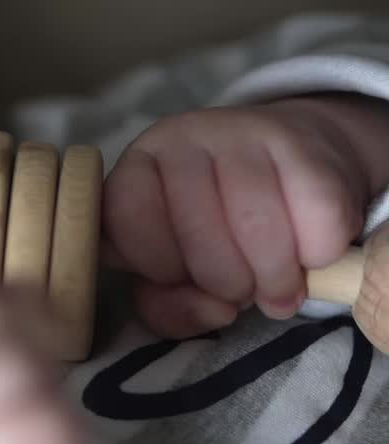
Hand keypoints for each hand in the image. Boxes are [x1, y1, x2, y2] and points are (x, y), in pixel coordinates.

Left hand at [102, 95, 387, 338]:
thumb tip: (212, 310)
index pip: (126, 218)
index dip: (157, 266)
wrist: (295, 168)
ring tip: (277, 286)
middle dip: (225, 283)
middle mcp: (183, 137)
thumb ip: (170, 306)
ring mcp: (242, 132)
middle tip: (242, 292)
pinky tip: (310, 255)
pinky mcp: (301, 142)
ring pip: (256, 225)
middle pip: (196, 230)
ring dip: (273, 276)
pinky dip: (317, 254)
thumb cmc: (222, 233)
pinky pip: (315, 215)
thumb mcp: (178, 273)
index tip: (182, 280)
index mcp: (139, 167)